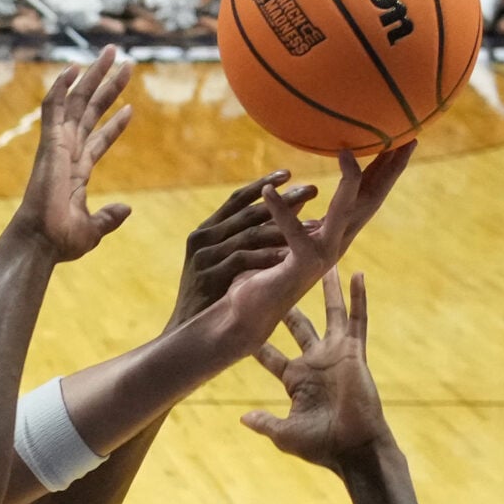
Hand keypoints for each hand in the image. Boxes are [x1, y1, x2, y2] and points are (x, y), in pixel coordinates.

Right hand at [9, 45, 133, 259]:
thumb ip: (108, 217)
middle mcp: (66, 155)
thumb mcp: (93, 230)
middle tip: (125, 62)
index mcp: (75, 173)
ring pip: (76, 102)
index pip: (97, 141)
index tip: (131, 109)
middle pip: (89, 112)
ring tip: (113, 52)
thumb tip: (126, 209)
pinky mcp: (50, 143)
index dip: (114, 126)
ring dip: (94, 77)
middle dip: (107, 87)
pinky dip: (61, 87)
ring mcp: (57, 147)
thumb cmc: (60, 242)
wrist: (41, 243)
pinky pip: (53, 108)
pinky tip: (75, 67)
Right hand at [167, 172, 312, 327]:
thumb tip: (288, 209)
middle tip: (312, 190)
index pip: (236, 200)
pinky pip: (242, 260)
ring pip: (248, 235)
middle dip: (282, 201)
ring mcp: (203, 257)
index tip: (288, 173)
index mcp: (205, 230)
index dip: (262, 184)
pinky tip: (291, 255)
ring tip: (314, 225)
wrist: (189, 329)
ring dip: (283, 229)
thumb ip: (249, 235)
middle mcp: (201, 238)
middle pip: (247, 214)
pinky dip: (268, 256)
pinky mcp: (207, 276)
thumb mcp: (227, 259)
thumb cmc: (213, 293)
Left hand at [213, 141, 413, 344]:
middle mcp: (335, 244)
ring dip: (348, 180)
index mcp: (334, 235)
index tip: (401, 139)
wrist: (247, 316)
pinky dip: (280, 211)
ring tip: (346, 150)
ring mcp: (322, 255)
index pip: (367, 195)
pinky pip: (292, 232)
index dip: (385, 169)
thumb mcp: (282, 239)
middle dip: (390, 169)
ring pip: (345, 211)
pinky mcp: (300, 265)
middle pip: (370, 200)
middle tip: (407, 137)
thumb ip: (296, 218)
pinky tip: (269, 190)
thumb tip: (301, 194)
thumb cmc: (261, 276)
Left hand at [242, 268, 390, 469]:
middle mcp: (314, 361)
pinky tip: (357, 275)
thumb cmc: (322, 446)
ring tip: (321, 262)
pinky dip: (358, 298)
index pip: (269, 353)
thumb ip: (265, 422)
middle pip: (297, 324)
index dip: (256, 337)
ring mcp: (335, 354)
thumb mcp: (285, 434)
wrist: (355, 449)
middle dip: (286, 301)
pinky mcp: (354, 353)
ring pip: (329, 313)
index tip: (240, 316)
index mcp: (295, 379)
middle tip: (274, 275)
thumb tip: (242, 417)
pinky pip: (358, 320)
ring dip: (326, 289)